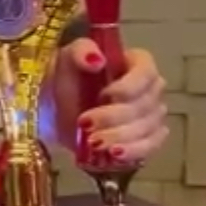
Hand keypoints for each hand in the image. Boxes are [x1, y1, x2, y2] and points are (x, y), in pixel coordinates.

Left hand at [51, 38, 167, 164]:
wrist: (54, 115)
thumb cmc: (64, 81)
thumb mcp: (65, 60)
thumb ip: (80, 51)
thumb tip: (96, 59)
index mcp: (136, 63)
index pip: (147, 72)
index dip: (130, 86)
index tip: (103, 94)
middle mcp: (150, 89)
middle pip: (146, 104)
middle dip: (114, 116)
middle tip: (85, 122)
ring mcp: (151, 116)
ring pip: (147, 128)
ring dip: (119, 136)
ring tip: (92, 141)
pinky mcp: (147, 140)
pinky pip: (150, 147)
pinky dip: (133, 151)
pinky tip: (114, 154)